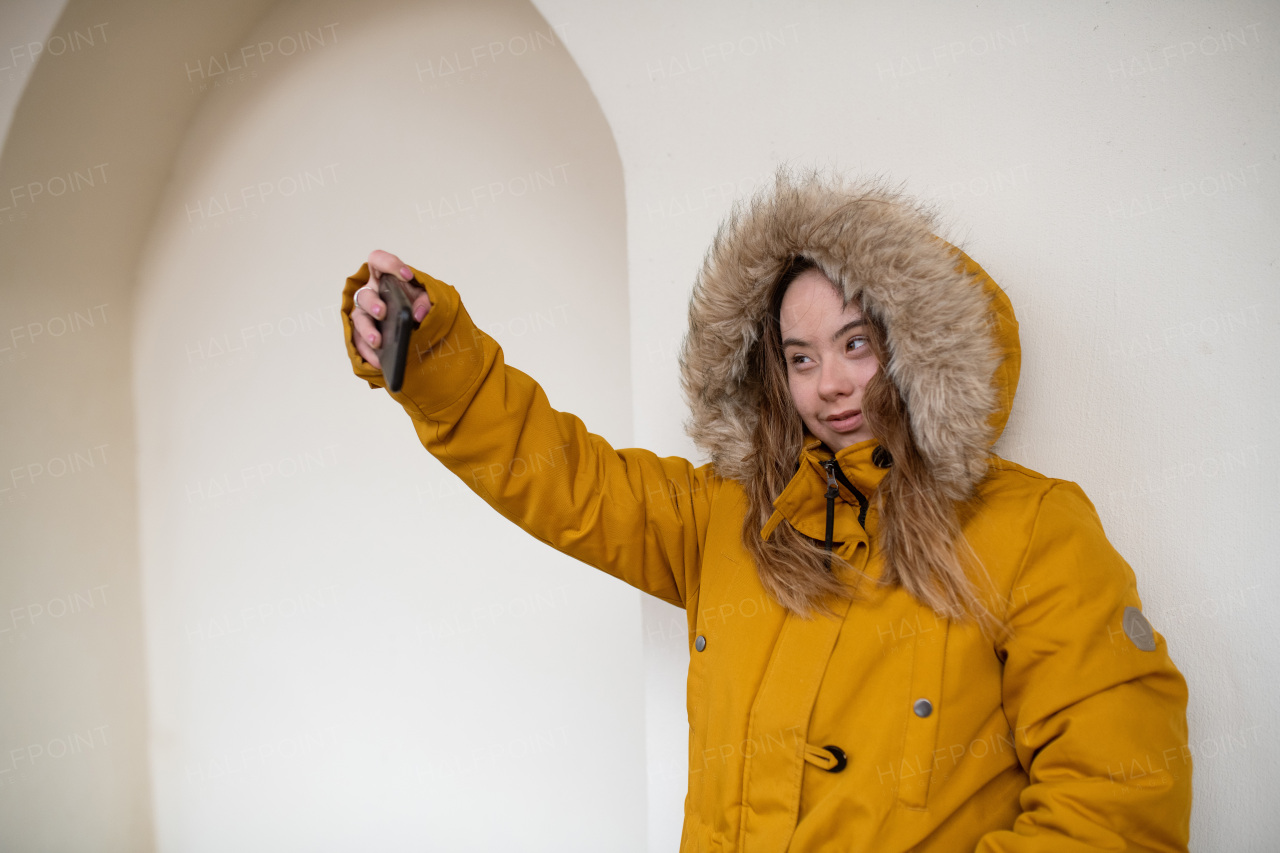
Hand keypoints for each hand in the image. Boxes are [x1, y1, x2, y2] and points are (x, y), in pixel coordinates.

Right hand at [351, 249, 432, 368]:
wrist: (414, 328)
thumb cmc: (414, 306)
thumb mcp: (423, 299)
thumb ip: (425, 301)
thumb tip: (417, 315)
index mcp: (383, 279)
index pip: (378, 261)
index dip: (389, 264)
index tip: (407, 276)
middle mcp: (370, 295)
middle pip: (365, 295)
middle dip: (373, 303)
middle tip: (383, 312)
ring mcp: (364, 315)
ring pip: (359, 319)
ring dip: (367, 330)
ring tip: (378, 342)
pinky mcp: (362, 335)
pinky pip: (359, 343)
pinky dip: (368, 352)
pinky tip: (379, 361)